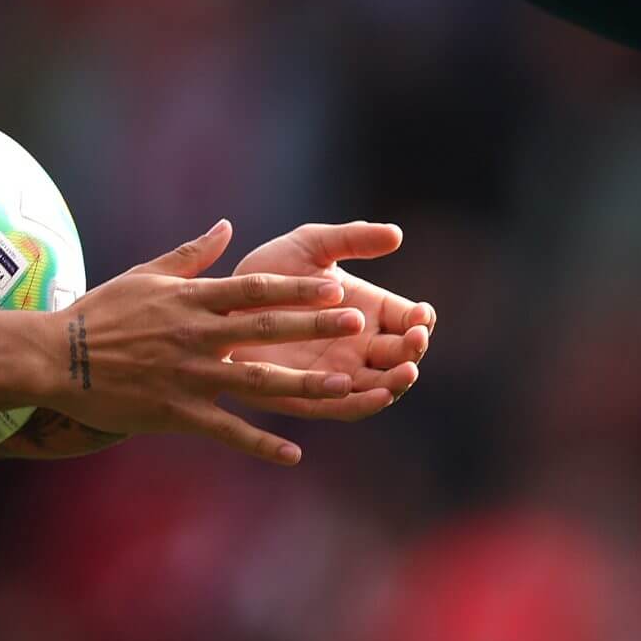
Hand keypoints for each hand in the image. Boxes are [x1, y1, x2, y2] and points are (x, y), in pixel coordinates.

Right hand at [45, 219, 369, 465]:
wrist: (56, 358)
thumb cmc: (102, 312)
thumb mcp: (147, 274)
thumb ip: (192, 255)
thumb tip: (227, 226)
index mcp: (192, 301)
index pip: (254, 290)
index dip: (296, 290)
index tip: (334, 287)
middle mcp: (196, 336)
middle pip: (265, 330)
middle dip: (313, 326)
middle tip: (357, 323)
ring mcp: (188, 377)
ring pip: (255, 383)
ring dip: (302, 385)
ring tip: (343, 386)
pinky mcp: (176, 413)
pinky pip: (226, 431)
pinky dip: (259, 444)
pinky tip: (294, 455)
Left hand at [229, 221, 434, 420]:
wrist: (219, 302)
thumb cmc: (269, 271)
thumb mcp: (311, 246)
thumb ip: (351, 238)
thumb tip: (396, 233)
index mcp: (368, 310)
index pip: (408, 320)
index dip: (421, 321)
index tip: (421, 316)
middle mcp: (358, 346)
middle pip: (400, 356)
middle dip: (412, 350)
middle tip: (415, 341)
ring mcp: (335, 373)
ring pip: (378, 386)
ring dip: (396, 382)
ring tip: (406, 372)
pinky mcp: (308, 395)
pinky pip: (343, 406)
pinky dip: (364, 404)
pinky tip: (379, 396)